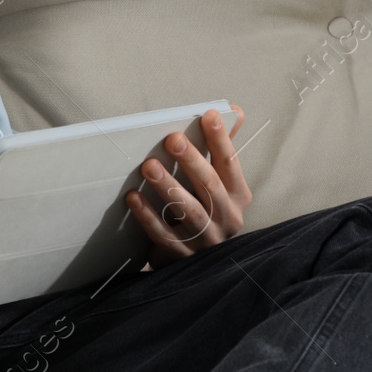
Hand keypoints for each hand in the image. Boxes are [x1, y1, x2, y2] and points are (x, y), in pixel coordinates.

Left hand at [125, 104, 251, 267]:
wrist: (197, 261)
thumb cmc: (205, 211)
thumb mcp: (218, 183)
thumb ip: (221, 148)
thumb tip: (234, 110)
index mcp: (237, 196)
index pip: (230, 164)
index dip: (220, 139)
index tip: (208, 115)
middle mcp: (227, 217)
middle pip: (210, 186)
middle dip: (192, 161)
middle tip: (172, 139)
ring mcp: (207, 238)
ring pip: (188, 211)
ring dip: (168, 187)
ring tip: (149, 166)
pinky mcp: (183, 254)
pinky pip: (163, 233)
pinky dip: (148, 215)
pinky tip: (133, 197)